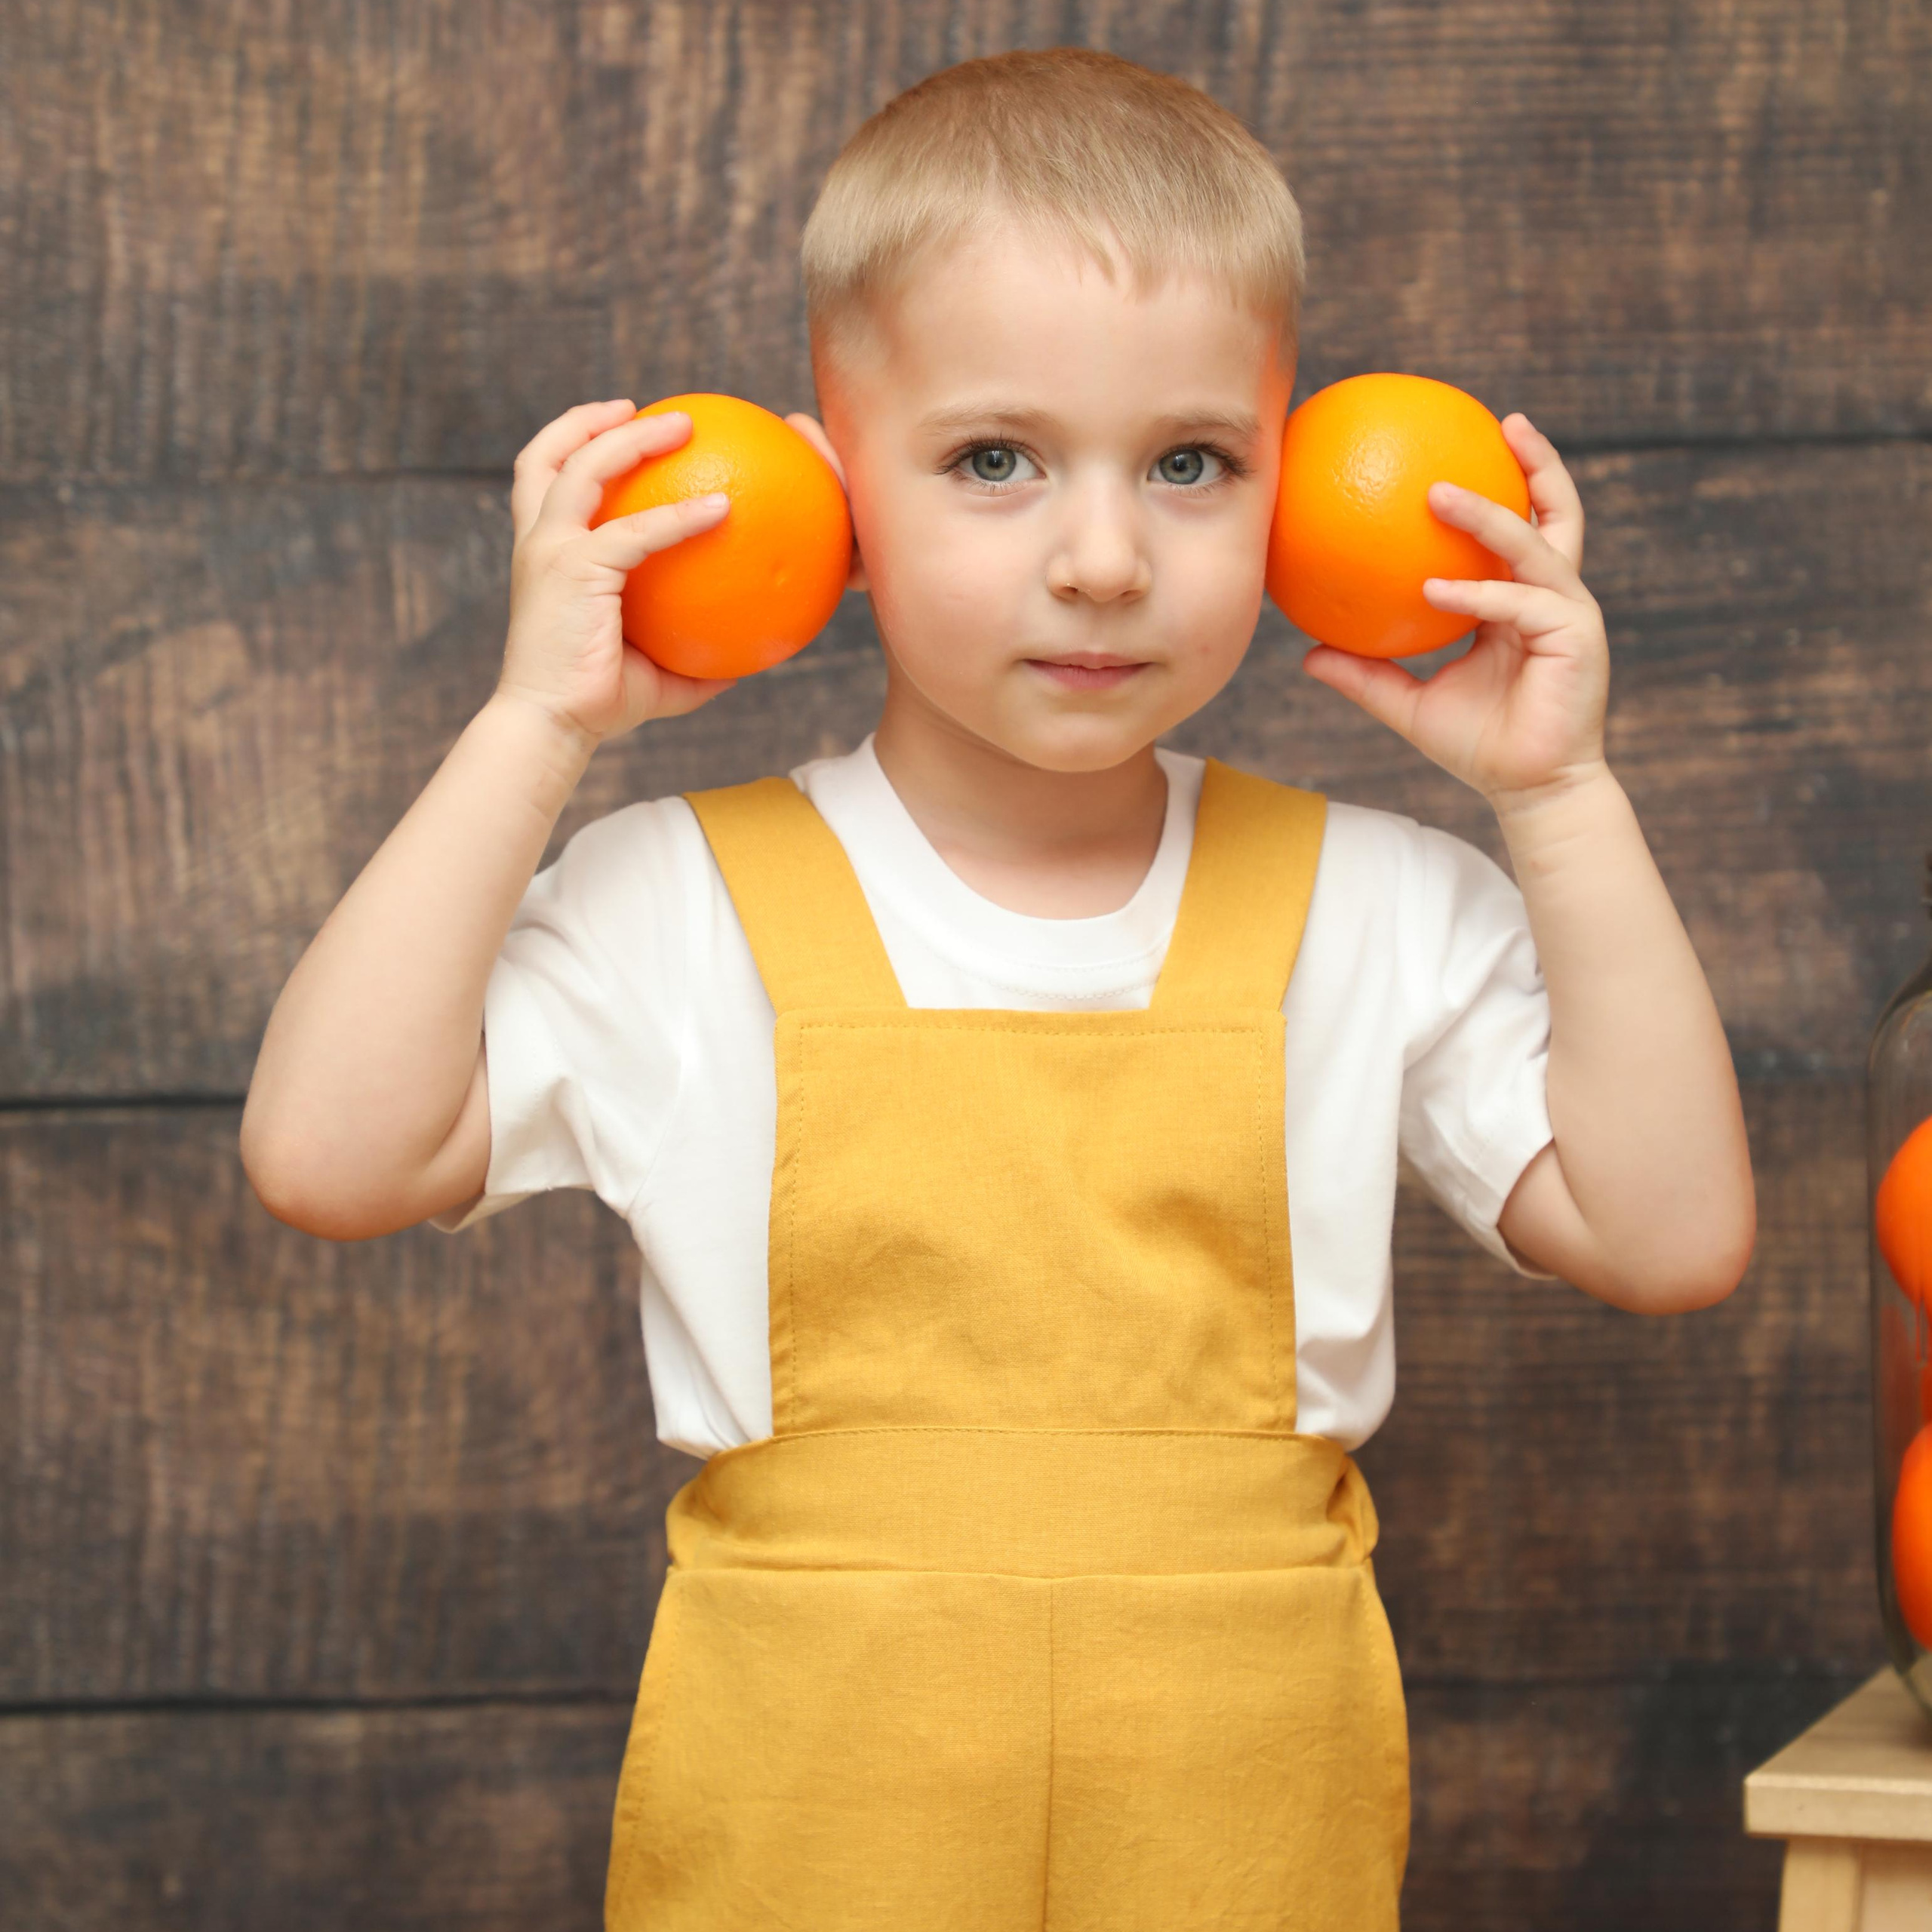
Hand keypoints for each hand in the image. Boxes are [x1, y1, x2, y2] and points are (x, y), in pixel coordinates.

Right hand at [498, 399, 738, 747]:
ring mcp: (550, 551)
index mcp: (545, 558)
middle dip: (594, 422)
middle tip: (648, 408)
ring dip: (633, 438)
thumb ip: (690, 659)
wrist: (549, 727)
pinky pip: (636, 530)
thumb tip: (744, 661)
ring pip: (584, 468)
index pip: (548, 483)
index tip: (618, 427)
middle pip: (549, 456)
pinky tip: (722, 508)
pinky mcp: (572, 569)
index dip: (576, 446)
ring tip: (684, 424)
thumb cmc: (595, 706)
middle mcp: (539, 544)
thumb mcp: (650, 676)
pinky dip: (679, 516)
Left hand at [1299, 414, 1608, 808]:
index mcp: (1522, 601)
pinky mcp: (1576, 638)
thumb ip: (1365, 673)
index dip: (1505, 484)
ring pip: (1535, 544)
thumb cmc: (1478, 746)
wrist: (1527, 790)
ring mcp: (1569, 613)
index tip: (1464, 444)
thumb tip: (1305, 653)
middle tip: (1500, 422)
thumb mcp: (1408, 704)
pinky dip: (1479, 593)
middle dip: (1536, 463)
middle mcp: (1551, 596)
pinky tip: (1437, 589)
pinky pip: (1521, 603)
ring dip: (1489, 515)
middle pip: (1555, 512)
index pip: (1521, 528)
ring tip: (1440, 492)